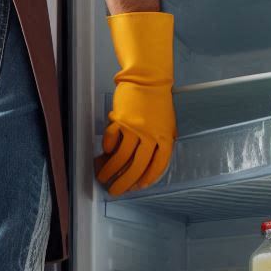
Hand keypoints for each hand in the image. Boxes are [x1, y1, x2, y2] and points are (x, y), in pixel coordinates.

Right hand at [96, 12, 175, 195]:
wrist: (148, 79)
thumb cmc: (158, 102)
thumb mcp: (167, 124)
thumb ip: (161, 143)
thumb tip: (147, 165)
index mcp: (165, 137)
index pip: (158, 165)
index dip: (147, 178)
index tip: (138, 187)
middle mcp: (150, 135)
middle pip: (137, 166)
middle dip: (124, 182)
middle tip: (114, 191)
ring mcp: (134, 128)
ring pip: (121, 157)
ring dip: (110, 170)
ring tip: (103, 177)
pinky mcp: (120, 121)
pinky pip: (111, 140)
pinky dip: (107, 148)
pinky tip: (105, 153)